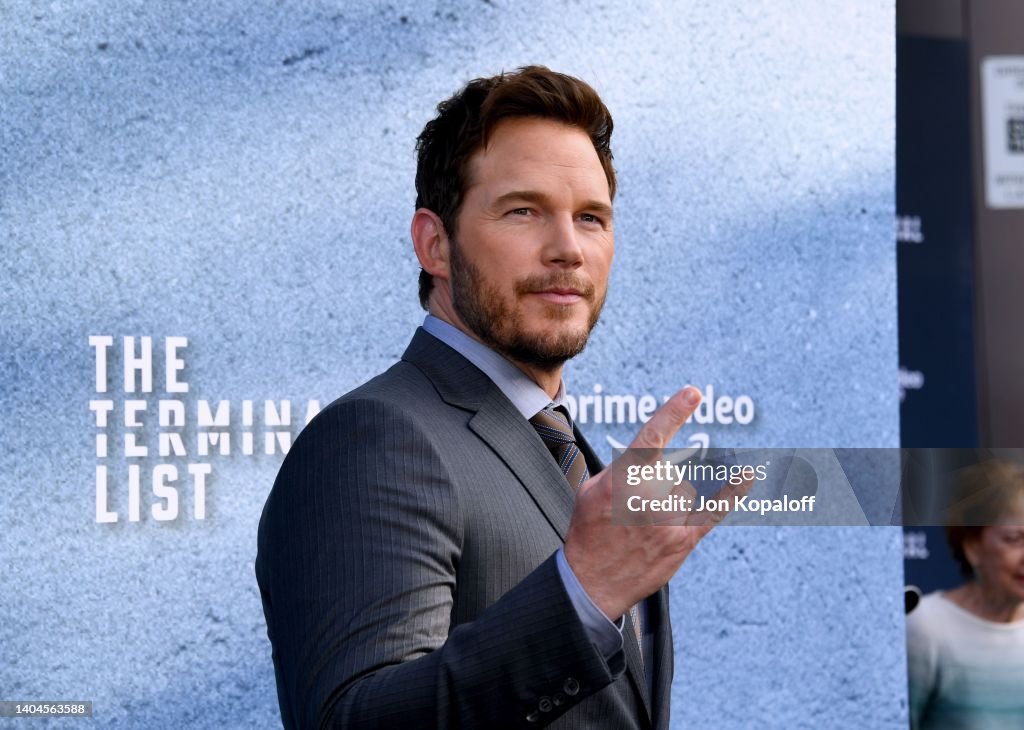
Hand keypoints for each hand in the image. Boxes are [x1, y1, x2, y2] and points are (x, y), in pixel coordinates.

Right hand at [563, 386, 751, 618]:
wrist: (591, 581)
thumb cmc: (588, 533)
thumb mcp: (591, 490)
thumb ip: (620, 468)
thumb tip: (645, 457)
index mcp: (623, 478)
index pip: (653, 435)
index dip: (674, 411)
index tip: (694, 393)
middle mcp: (649, 495)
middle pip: (671, 470)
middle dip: (655, 485)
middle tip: (634, 511)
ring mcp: (668, 518)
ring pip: (685, 491)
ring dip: (669, 503)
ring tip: (646, 527)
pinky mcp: (683, 540)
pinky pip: (713, 510)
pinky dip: (732, 492)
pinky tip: (748, 474)